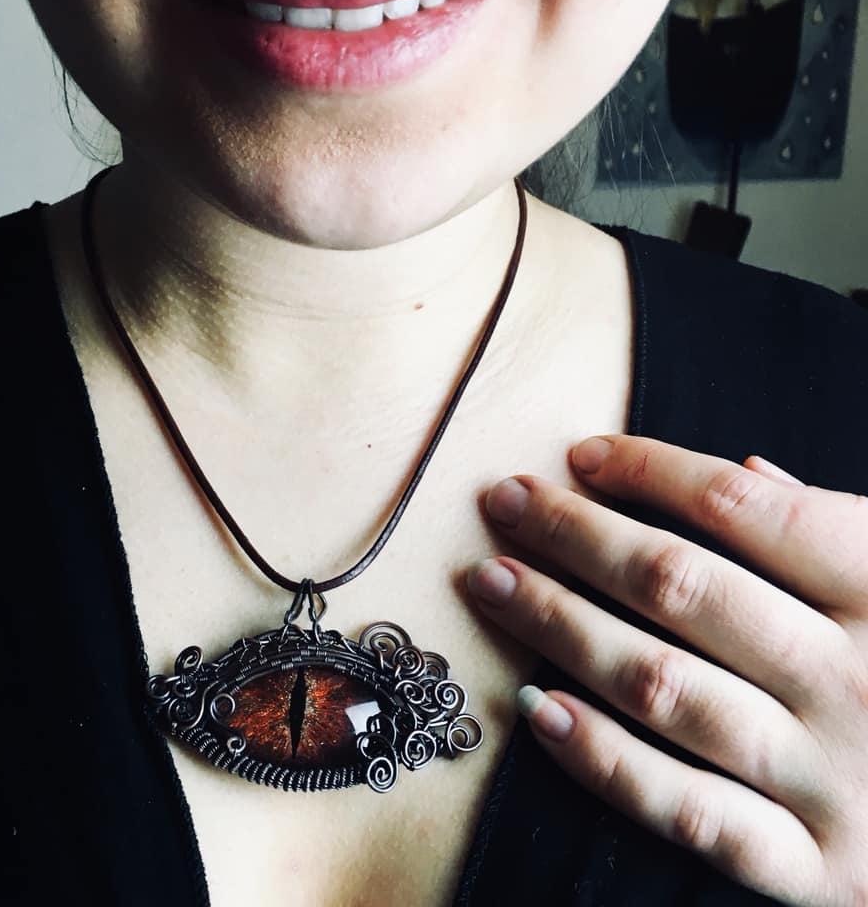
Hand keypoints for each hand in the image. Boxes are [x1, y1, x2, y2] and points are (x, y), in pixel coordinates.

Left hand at [466, 436, 867, 906]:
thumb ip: (843, 529)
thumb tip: (752, 470)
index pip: (741, 504)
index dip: (649, 469)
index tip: (580, 455)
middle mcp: (855, 678)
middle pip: (679, 585)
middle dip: (574, 534)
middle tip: (503, 502)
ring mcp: (834, 780)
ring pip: (662, 685)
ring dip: (559, 624)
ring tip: (490, 581)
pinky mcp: (817, 870)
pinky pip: (689, 810)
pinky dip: (603, 759)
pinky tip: (535, 707)